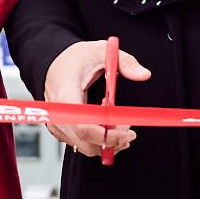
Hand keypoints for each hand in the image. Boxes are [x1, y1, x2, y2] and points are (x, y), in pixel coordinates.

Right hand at [48, 39, 145, 160]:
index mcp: (66, 94)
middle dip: (113, 140)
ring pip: (85, 147)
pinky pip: (81, 144)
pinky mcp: (60, 130)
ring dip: (107, 140)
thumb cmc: (75, 58)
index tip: (128, 132)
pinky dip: (98, 139)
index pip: (84, 127)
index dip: (108, 135)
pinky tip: (104, 121)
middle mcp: (57, 114)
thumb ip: (125, 62)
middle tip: (128, 128)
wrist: (55, 63)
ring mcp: (57, 124)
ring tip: (117, 121)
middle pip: (86, 142)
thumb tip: (144, 74)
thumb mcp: (102, 51)